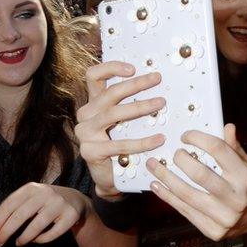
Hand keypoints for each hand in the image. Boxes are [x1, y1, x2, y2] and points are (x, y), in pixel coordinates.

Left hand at [0, 183, 89, 246]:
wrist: (75, 199)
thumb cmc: (45, 201)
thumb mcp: (31, 197)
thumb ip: (16, 206)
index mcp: (32, 187)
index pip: (9, 205)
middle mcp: (46, 193)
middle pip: (20, 216)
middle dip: (5, 232)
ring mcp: (59, 204)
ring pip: (36, 226)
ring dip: (23, 238)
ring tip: (18, 242)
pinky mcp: (70, 216)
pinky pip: (51, 234)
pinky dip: (40, 240)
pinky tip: (36, 239)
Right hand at [75, 61, 165, 199]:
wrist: (111, 177)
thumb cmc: (122, 145)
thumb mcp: (125, 121)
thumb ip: (132, 104)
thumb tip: (157, 85)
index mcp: (93, 103)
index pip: (93, 76)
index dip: (111, 68)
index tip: (133, 68)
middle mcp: (86, 115)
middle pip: (109, 93)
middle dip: (135, 84)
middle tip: (157, 79)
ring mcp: (85, 133)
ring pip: (113, 114)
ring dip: (140, 107)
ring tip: (161, 103)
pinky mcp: (90, 151)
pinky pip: (120, 144)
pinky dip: (142, 141)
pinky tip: (159, 139)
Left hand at [146, 124, 246, 240]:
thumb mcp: (246, 164)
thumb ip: (234, 147)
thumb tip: (227, 127)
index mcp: (245, 177)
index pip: (219, 151)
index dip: (199, 139)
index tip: (186, 136)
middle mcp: (236, 198)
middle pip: (200, 175)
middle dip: (181, 160)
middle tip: (173, 153)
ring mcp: (224, 217)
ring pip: (187, 194)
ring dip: (166, 178)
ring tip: (153, 166)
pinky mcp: (212, 230)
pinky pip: (184, 210)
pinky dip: (168, 196)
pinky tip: (157, 185)